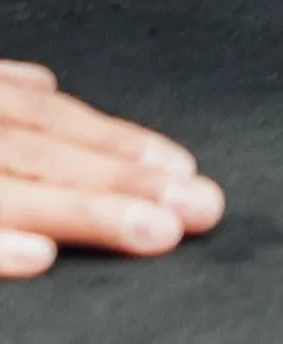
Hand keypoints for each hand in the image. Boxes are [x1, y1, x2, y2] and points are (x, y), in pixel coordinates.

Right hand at [0, 61, 224, 278]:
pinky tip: (43, 258)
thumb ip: (3, 99)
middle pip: (47, 158)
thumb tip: (42, 85)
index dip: (119, 144)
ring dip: (90, 211)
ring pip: (12, 193)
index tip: (183, 169)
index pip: (52, 120)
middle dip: (129, 182)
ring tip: (159, 232)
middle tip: (203, 207)